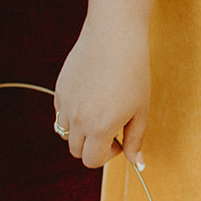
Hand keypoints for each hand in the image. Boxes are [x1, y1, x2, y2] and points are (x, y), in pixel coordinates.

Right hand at [53, 19, 149, 168]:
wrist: (114, 37)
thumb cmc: (133, 72)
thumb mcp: (141, 110)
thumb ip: (136, 139)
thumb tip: (138, 163)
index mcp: (100, 128)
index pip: (92, 161)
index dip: (107, 156)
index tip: (118, 141)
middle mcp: (78, 119)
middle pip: (76, 150)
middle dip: (92, 146)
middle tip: (109, 128)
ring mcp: (65, 104)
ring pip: (65, 132)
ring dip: (80, 131)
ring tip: (98, 112)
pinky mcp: (59, 90)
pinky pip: (61, 113)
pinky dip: (72, 113)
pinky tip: (89, 96)